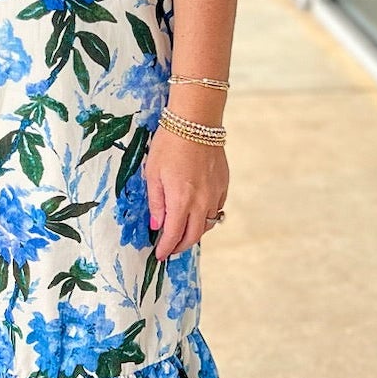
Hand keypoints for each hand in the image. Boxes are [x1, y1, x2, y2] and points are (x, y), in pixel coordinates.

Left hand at [144, 124, 229, 259]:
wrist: (195, 122)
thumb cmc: (169, 145)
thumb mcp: (152, 174)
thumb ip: (156, 203)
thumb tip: (157, 225)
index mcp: (181, 201)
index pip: (174, 235)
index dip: (166, 248)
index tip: (159, 255)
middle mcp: (201, 202)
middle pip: (194, 236)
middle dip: (180, 246)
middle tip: (170, 248)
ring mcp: (215, 193)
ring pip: (207, 224)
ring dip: (194, 233)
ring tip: (182, 233)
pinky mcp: (223, 184)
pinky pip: (216, 209)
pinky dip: (206, 217)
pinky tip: (197, 213)